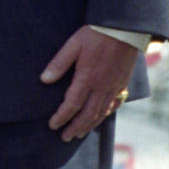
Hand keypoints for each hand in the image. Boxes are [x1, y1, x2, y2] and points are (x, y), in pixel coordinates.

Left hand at [41, 26, 137, 141]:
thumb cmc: (95, 35)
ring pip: (101, 112)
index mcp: (87, 78)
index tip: (52, 125)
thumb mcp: (72, 45)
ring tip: (79, 133)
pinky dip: (105, 115)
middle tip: (64, 137)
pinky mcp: (122, 84)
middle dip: (75, 127)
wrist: (124, 31)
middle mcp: (101, 87)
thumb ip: (58, 63)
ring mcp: (114, 87)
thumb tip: (44, 80)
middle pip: (87, 114)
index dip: (61, 117)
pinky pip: (114, 105)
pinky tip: (99, 118)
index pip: (72, 104)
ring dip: (89, 125)